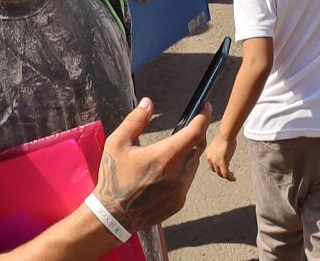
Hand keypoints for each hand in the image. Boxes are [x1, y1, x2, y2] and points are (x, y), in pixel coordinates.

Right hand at [93, 98, 206, 231]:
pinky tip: (166, 171)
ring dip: (188, 153)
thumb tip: (148, 102)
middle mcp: (178, 174)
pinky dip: (182, 171)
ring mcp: (180, 190)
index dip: (203, 118)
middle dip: (196, 134)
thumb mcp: (117, 144)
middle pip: (197, 147)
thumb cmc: (114, 178)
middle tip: (188, 126)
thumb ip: (135, 121)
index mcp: (165, 156)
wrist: (113, 216)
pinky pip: (187, 181)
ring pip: (193, 164)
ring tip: (172, 150)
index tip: (206, 107)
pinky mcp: (179, 202)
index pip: (195, 132)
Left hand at [203, 129, 237, 182]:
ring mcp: (216, 162)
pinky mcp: (222, 163)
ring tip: (232, 176)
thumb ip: (220, 151)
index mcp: (208, 154)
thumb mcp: (219, 145)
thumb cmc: (225, 136)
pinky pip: (226, 174)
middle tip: (228, 173)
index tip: (223, 168)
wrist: (226, 135)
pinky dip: (230, 177)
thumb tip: (225, 153)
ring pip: (220, 174)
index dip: (217, 168)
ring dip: (226, 176)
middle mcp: (210, 159)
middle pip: (215, 170)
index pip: (211, 165)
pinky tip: (234, 178)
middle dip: (222, 173)